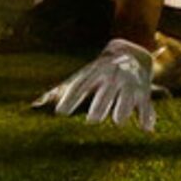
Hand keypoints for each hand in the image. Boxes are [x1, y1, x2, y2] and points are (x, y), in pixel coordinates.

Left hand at [33, 38, 156, 130]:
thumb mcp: (82, 76)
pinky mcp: (144, 94)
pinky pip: (146, 106)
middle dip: (100, 105)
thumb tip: (33, 106)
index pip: (82, 86)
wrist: (130, 51)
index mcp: (95, 73)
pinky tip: (146, 129)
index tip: (60, 113)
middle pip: (106, 92)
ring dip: (123, 108)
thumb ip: (59, 92)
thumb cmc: (98, 72)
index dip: (71, 98)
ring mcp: (130, 85)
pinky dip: (147, 116)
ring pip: (128, 97)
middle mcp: (113, 77)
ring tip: (118, 121)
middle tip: (91, 120)